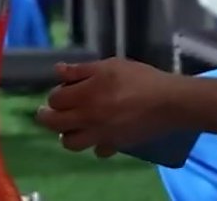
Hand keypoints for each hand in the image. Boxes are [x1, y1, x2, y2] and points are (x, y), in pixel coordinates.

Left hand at [36, 59, 179, 156]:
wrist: (167, 101)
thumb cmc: (139, 78)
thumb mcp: (109, 65)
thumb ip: (81, 70)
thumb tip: (57, 70)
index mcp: (85, 95)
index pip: (55, 100)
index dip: (55, 94)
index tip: (62, 90)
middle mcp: (87, 118)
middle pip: (55, 124)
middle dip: (48, 117)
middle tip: (50, 112)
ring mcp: (100, 135)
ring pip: (70, 143)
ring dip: (67, 134)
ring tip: (73, 124)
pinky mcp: (114, 145)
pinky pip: (97, 151)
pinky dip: (95, 145)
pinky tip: (99, 134)